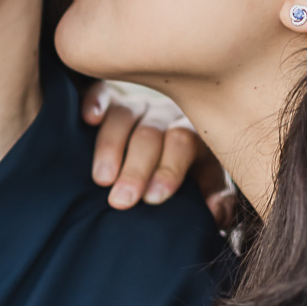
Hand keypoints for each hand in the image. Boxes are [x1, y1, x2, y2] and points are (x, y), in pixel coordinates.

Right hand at [82, 81, 233, 227]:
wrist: (170, 147)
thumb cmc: (187, 172)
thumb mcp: (208, 184)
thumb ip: (216, 199)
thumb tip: (217, 214)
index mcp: (193, 134)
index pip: (183, 143)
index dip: (168, 170)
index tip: (153, 198)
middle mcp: (165, 115)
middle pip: (150, 134)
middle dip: (135, 169)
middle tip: (121, 200)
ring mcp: (137, 106)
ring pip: (123, 116)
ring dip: (110, 147)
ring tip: (101, 179)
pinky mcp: (111, 99)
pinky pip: (101, 91)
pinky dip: (95, 101)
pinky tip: (88, 118)